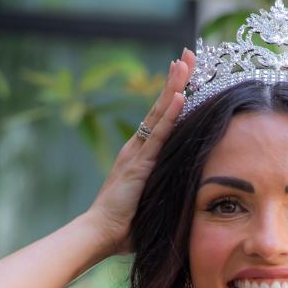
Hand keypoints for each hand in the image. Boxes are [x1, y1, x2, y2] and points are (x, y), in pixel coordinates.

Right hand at [84, 46, 195, 256]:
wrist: (99, 234)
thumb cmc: (124, 229)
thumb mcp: (152, 207)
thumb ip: (165, 199)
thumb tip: (186, 206)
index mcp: (140, 158)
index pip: (162, 121)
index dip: (174, 97)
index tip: (186, 75)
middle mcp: (136, 149)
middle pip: (160, 108)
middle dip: (175, 80)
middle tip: (188, 54)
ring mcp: (137, 154)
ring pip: (159, 114)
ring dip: (174, 87)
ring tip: (185, 62)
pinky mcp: (139, 165)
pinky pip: (159, 135)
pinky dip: (170, 115)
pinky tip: (181, 96)